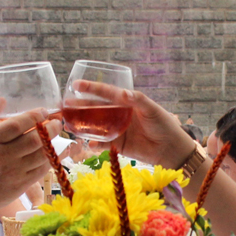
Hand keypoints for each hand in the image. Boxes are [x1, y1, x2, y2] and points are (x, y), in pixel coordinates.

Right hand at [0, 107, 60, 215]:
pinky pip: (41, 171)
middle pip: (34, 140)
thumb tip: (2, 100)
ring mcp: (12, 173)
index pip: (16, 125)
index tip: (43, 111)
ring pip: (41, 156)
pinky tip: (55, 151)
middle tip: (56, 122)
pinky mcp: (19, 186)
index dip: (33, 116)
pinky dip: (51, 159)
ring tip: (58, 134)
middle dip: (50, 128)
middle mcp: (1, 157)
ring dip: (54, 143)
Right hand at [70, 80, 195, 167]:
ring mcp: (117, 130)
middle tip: (64, 106)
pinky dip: (94, 144)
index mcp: (126, 102)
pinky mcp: (118, 145)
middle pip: (95, 109)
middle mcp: (118, 114)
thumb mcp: (152, 109)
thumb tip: (123, 93)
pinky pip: (102, 144)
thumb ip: (137, 100)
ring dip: (82, 126)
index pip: (105, 93)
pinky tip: (88, 144)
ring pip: (95, 127)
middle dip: (79, 108)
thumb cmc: (164, 124)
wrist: (171, 149)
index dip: (91, 89)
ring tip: (68, 125)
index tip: (76, 85)